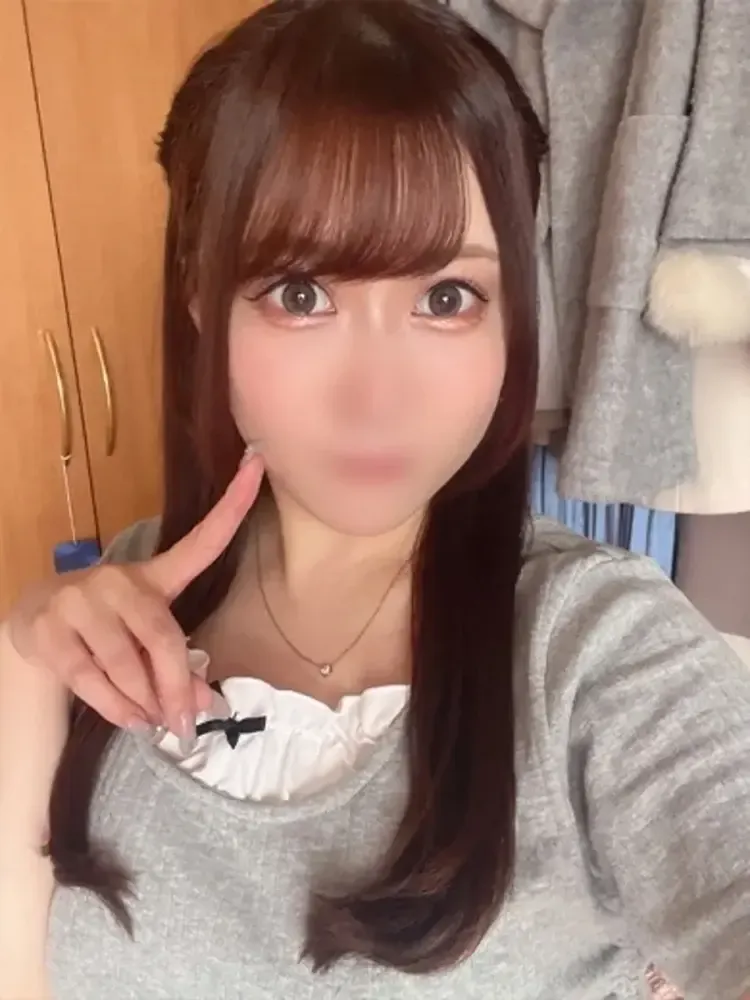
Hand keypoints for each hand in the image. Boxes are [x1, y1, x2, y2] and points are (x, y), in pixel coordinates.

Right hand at [7, 456, 263, 740]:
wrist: (34, 618)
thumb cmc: (108, 626)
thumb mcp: (148, 636)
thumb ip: (178, 664)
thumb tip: (203, 704)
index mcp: (155, 574)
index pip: (203, 540)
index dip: (233, 504)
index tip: (258, 463)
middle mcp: (119, 580)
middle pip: (162, 637)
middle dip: (176, 687)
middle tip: (186, 723)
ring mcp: (82, 602)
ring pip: (126, 666)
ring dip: (145, 703)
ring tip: (155, 723)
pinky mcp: (51, 630)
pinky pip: (92, 680)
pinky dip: (116, 708)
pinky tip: (131, 720)